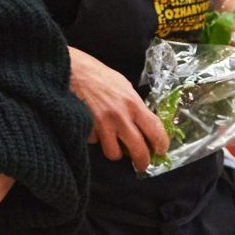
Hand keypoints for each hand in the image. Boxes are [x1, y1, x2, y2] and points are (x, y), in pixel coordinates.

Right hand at [71, 48, 166, 170]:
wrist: (73, 70)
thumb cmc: (99, 75)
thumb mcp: (124, 86)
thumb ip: (134, 106)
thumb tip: (143, 124)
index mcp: (133, 103)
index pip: (155, 129)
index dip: (161, 144)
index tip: (161, 150)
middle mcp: (120, 116)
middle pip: (138, 149)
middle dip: (143, 161)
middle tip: (142, 164)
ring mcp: (102, 124)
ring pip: (114, 153)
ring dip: (116, 152)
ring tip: (113, 144)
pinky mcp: (86, 129)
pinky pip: (95, 143)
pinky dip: (96, 139)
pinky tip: (94, 128)